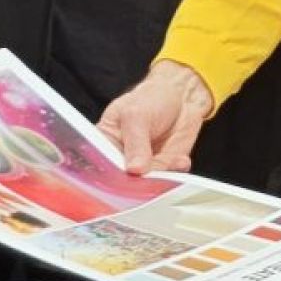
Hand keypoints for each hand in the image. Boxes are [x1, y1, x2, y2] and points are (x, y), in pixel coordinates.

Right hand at [100, 60, 213, 174]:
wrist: (181, 96)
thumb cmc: (150, 99)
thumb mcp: (136, 114)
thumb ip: (135, 143)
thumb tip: (134, 170)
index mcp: (104, 143)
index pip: (99, 166)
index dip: (108, 177)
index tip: (123, 176)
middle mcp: (121, 159)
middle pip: (122, 182)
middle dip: (137, 183)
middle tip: (149, 173)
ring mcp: (143, 166)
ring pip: (147, 184)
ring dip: (161, 177)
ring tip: (171, 160)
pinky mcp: (164, 168)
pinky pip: (169, 180)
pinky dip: (176, 172)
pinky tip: (180, 159)